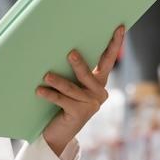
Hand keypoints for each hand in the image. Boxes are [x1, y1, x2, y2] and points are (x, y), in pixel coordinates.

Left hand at [38, 26, 125, 156]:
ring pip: (72, 88)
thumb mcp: (72, 86)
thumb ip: (73, 72)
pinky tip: (39, 90)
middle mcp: (98, 92)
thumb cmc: (64, 103)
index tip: (120, 27)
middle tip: (70, 52)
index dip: (115, 44)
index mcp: (99, 82)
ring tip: (46, 75)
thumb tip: (65, 48)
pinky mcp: (79, 114)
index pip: (108, 59)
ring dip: (58, 81)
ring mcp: (90, 104)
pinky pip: (62, 100)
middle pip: (89, 74)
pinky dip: (50, 94)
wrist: (60, 132)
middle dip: (79, 64)